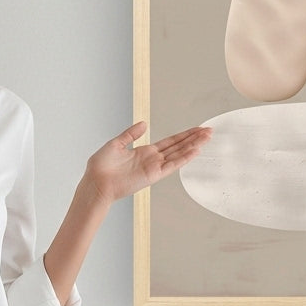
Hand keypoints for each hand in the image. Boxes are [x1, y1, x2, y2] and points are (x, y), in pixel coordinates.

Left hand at [83, 121, 211, 204]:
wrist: (96, 182)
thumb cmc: (101, 166)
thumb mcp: (116, 144)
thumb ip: (131, 134)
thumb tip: (143, 124)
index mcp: (145, 151)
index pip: (170, 141)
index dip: (184, 135)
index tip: (197, 129)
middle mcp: (153, 159)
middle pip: (179, 146)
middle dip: (194, 138)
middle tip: (209, 130)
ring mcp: (155, 167)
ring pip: (180, 154)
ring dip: (194, 145)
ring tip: (207, 137)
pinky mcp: (154, 175)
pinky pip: (172, 164)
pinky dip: (185, 158)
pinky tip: (195, 151)